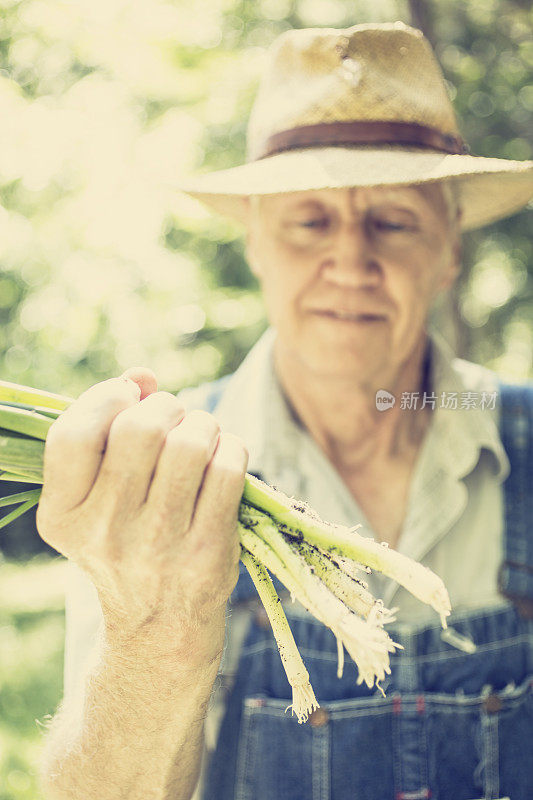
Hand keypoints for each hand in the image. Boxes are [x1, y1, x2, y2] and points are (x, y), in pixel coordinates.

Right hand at [36, 367, 247, 662]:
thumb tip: (144, 375)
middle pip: (141, 429)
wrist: (158, 625)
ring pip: (190, 443)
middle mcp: (104, 533)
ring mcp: (157, 546)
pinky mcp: (206, 554)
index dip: (107, 398)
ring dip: (203, 424)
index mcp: (62, 517)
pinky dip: (232, 448)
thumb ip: (108, 428)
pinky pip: (228, 468)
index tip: (130, 397)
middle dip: (167, 407)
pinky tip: (224, 457)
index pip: (74, 434)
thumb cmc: (128, 540)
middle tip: (175, 419)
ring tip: (202, 436)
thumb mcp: (96, 498)